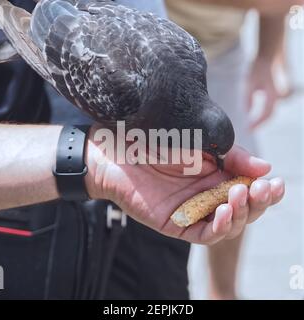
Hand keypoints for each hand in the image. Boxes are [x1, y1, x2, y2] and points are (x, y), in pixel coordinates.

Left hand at [85, 131, 284, 244]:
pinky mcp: (176, 224)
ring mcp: (193, 211)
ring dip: (241, 213)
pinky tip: (225, 211)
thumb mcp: (201, 142)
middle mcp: (208, 196)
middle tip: (262, 189)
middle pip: (243, 210)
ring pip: (228, 224)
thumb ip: (231, 156)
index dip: (266, 190)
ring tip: (240, 194)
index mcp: (216, 176)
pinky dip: (219, 226)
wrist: (119, 149)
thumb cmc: (157, 140)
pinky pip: (204, 235)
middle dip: (258, 202)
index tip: (277, 182)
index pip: (249, 190)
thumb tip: (266, 168)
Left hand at [247, 57, 279, 129]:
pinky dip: (263, 112)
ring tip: (251, 123)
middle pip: (269, 114)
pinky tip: (254, 116)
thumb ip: (248, 98)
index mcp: (273, 93)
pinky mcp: (277, 93)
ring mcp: (280, 94)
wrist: (270, 53)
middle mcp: (280, 95)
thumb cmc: (259, 67)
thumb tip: (247, 112)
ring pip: (270, 110)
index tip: (249, 130)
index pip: (267, 113)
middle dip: (259, 123)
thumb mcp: (249, 82)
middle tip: (248, 129)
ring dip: (261, 117)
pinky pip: (270, 106)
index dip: (258, 123)